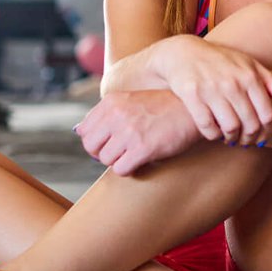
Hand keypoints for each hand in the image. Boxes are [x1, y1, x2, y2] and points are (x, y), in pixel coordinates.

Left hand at [77, 90, 201, 175]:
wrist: (192, 111)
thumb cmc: (163, 108)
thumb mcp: (131, 101)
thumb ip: (107, 114)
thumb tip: (79, 132)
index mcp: (111, 102)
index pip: (84, 131)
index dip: (94, 141)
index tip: (107, 144)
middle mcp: (117, 115)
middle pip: (91, 147)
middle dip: (102, 153)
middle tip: (119, 153)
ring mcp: (129, 132)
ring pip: (105, 160)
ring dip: (118, 161)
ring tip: (133, 154)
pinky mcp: (142, 148)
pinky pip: (121, 169)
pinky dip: (129, 169)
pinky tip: (140, 161)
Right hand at [149, 36, 271, 145]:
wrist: (183, 53)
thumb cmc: (220, 61)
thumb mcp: (248, 64)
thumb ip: (269, 81)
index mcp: (249, 76)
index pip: (267, 115)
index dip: (267, 132)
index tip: (262, 138)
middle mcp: (232, 83)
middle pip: (250, 124)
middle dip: (250, 139)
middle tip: (245, 142)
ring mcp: (212, 89)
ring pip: (230, 128)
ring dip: (232, 139)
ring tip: (230, 139)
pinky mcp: (192, 95)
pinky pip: (207, 127)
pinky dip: (213, 135)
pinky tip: (215, 133)